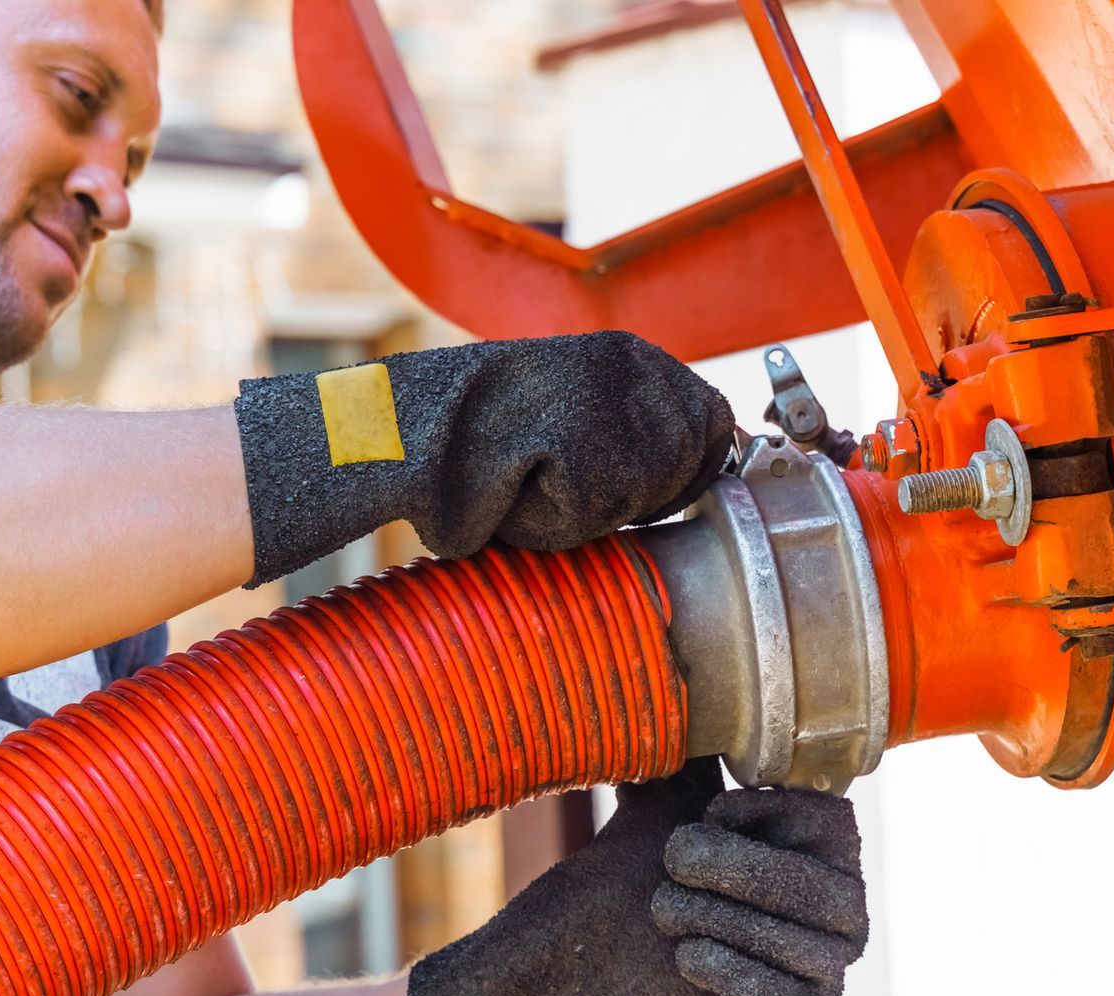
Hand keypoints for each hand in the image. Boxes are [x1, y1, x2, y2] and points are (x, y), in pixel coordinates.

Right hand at [235, 331, 734, 584]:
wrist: (400, 434)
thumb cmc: (484, 442)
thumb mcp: (579, 418)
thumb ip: (641, 434)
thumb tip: (711, 466)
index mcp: (634, 356)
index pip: (713, 428)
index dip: (685, 475)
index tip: (636, 492)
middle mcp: (629, 365)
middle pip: (686, 469)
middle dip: (639, 498)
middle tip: (564, 482)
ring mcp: (606, 398)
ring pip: (645, 497)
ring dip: (594, 511)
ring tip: (535, 482)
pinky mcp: (579, 436)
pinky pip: (595, 514)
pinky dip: (556, 520)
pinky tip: (516, 490)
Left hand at [376, 759, 867, 995]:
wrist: (548, 983)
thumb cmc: (604, 896)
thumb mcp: (653, 813)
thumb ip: (690, 760)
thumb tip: (691, 671)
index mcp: (810, 858)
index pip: (835, 822)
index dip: (767, 816)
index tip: (706, 818)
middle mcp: (831, 919)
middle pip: (834, 889)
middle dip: (740, 871)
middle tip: (670, 868)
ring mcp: (819, 983)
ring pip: (813, 949)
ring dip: (718, 921)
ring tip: (664, 920)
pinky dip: (730, 979)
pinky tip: (684, 968)